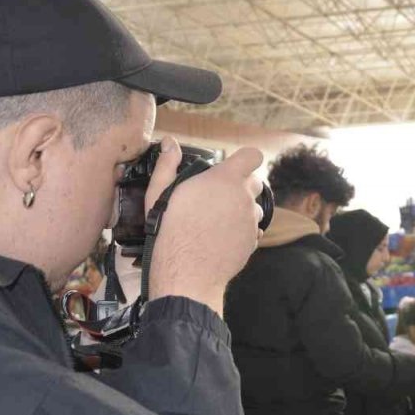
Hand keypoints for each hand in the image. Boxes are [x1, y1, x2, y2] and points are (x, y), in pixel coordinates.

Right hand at [145, 139, 265, 315]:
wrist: (187, 272)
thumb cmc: (171, 230)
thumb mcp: (160, 193)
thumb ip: (168, 164)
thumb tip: (170, 143)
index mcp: (225, 179)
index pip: (252, 156)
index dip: (245, 159)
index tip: (233, 167)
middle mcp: (244, 197)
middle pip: (255, 182)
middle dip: (241, 186)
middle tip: (218, 197)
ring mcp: (251, 220)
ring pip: (254, 208)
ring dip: (241, 210)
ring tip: (217, 221)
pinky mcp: (253, 241)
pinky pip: (253, 230)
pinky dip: (242, 231)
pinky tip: (222, 238)